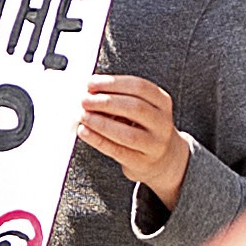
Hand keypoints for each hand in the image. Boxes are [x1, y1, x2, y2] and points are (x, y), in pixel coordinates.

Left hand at [75, 72, 190, 206]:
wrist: (161, 158)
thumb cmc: (144, 127)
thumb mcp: (141, 107)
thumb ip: (118, 98)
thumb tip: (90, 92)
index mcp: (162, 101)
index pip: (139, 87)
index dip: (113, 83)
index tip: (92, 83)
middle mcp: (162, 122)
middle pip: (135, 108)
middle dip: (106, 102)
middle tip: (85, 100)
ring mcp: (154, 144)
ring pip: (127, 133)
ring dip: (101, 122)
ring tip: (83, 116)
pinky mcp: (141, 162)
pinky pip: (117, 151)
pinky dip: (98, 140)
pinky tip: (84, 132)